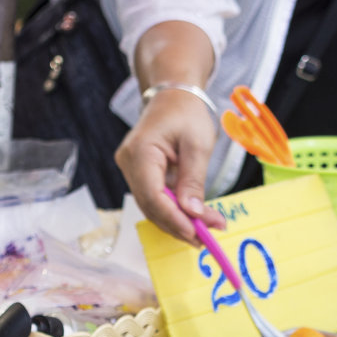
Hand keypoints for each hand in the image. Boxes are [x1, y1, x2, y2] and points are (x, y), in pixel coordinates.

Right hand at [115, 88, 226, 243]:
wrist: (173, 97)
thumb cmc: (187, 114)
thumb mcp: (198, 146)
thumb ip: (194, 181)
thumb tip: (192, 214)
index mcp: (140, 151)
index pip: (152, 195)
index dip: (174, 219)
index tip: (197, 233)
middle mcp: (129, 163)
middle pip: (151, 206)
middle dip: (179, 225)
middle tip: (208, 238)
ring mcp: (131, 170)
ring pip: (152, 207)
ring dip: (178, 222)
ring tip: (206, 232)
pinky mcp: (139, 175)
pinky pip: (155, 200)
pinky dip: (174, 212)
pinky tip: (194, 220)